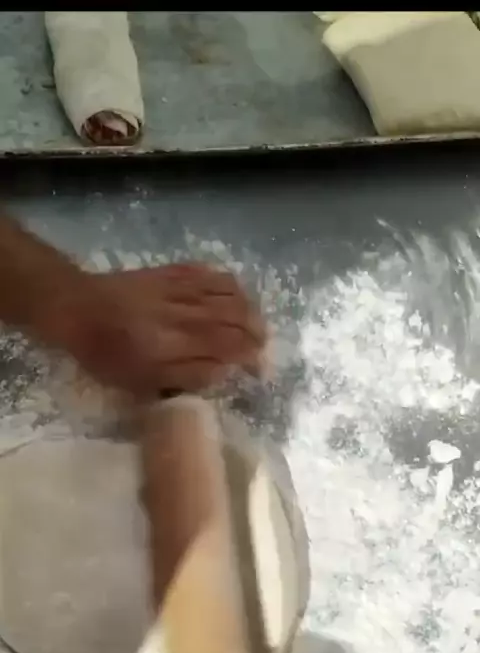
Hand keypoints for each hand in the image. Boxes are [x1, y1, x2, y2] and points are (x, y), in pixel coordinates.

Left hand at [60, 263, 265, 396]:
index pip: (230, 346)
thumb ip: (186, 376)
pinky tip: (235, 297)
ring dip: (250, 310)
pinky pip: (213, 274)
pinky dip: (232, 287)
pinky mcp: (173, 271)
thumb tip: (225, 370)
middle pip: (238, 317)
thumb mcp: (139, 381)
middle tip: (263, 348)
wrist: (76, 308)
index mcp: (174, 343)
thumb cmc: (105, 354)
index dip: (252, 357)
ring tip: (254, 325)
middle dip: (258, 334)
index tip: (260, 369)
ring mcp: (179, 287)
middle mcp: (182, 312)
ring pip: (231, 293)